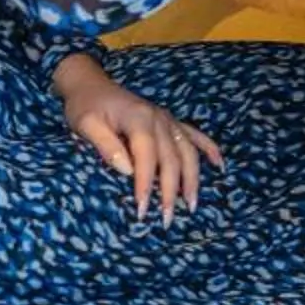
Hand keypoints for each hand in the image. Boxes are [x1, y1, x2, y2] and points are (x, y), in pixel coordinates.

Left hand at [59, 59, 222, 223]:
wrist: (90, 84)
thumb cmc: (85, 106)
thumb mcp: (85, 124)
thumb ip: (106, 145)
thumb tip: (127, 170)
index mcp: (138, 118)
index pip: (147, 156)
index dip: (147, 183)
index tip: (143, 209)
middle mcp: (159, 118)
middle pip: (172, 158)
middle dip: (171, 191)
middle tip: (167, 219)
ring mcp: (167, 120)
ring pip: (188, 151)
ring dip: (192, 179)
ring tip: (191, 205)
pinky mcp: (170, 122)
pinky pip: (195, 136)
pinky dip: (209, 150)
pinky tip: (219, 165)